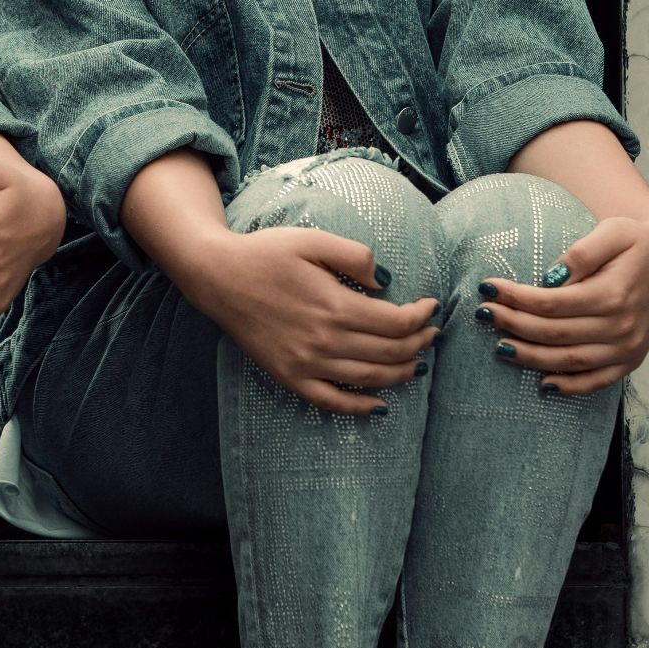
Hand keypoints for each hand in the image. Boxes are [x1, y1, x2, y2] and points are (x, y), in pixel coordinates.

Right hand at [175, 226, 440, 416]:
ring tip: (418, 363)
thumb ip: (356, 256)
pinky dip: (360, 407)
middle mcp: (324, 340)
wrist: (218, 277)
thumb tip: (387, 283)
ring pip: (369, 378)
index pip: (397, 322)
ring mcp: (306, 363)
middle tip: (430, 334)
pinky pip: (332, 401)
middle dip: (419, 344)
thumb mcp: (313, 240)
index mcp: (334, 305)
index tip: (430, 306)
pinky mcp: (289, 376)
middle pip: (390, 352)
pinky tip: (380, 405)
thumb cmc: (265, 253)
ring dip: (401, 373)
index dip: (421, 316)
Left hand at [474, 213, 648, 394]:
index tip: (488, 287)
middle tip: (482, 313)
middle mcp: (622, 326)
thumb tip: (550, 277)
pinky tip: (543, 384)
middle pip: (555, 333)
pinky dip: (570, 386)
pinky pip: (598, 381)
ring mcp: (628, 347)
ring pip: (570, 360)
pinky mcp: (631, 360)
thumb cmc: (633, 242)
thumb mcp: (612, 231)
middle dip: (513, 324)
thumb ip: (582, 253)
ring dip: (531, 357)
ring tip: (499, 347)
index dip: (516, 298)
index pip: (553, 303)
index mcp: (615, 294)